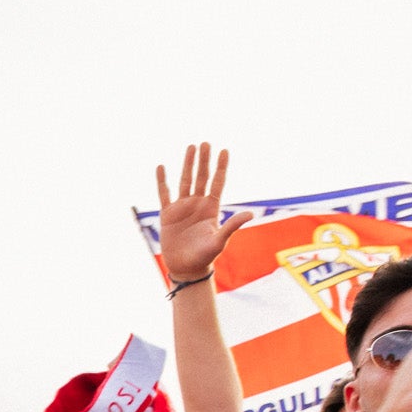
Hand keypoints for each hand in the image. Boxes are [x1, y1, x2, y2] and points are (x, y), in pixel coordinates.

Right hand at [155, 142, 251, 282]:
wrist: (186, 268)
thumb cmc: (205, 256)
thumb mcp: (219, 241)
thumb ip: (232, 226)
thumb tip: (250, 214)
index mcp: (211, 208)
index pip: (217, 182)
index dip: (221, 167)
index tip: (224, 151)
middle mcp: (197, 204)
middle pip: (202, 177)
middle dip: (204, 160)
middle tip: (206, 143)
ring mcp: (182, 208)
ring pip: (185, 181)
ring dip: (188, 164)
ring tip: (191, 147)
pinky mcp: (167, 215)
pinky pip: (164, 194)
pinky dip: (162, 181)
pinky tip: (162, 167)